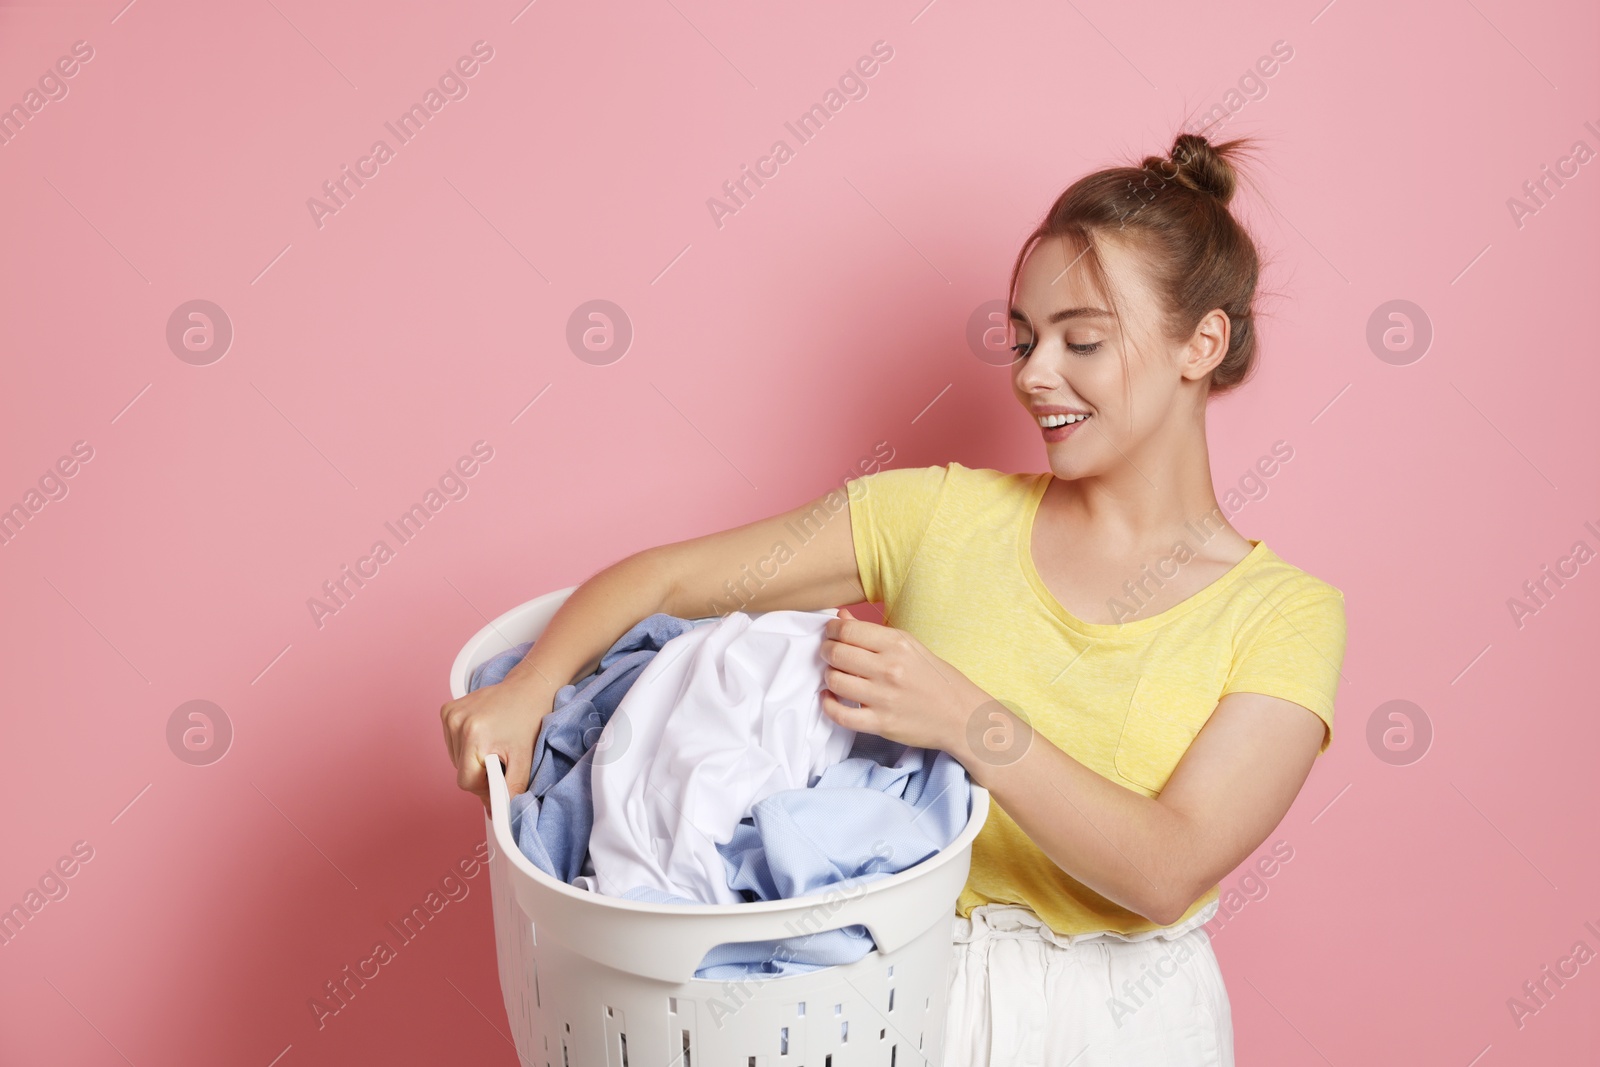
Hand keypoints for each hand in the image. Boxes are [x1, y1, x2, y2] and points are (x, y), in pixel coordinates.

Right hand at [440, 675, 554, 816]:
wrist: (529, 689)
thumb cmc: (529, 721)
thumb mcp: (524, 760)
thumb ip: (511, 790)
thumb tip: (498, 816)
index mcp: (474, 735)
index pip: (466, 782)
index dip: (485, 787)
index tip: (501, 779)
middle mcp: (457, 722)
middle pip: (460, 771)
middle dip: (480, 773)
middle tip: (502, 760)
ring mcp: (450, 714)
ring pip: (455, 758)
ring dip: (472, 760)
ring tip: (493, 745)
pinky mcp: (447, 710)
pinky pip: (452, 742)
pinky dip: (465, 746)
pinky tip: (483, 735)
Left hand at [818, 607, 980, 752]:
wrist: (961, 716)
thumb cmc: (935, 679)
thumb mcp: (909, 647)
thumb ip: (873, 633)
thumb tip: (840, 617)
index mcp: (898, 644)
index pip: (848, 630)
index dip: (832, 630)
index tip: (831, 633)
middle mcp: (889, 668)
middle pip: (837, 654)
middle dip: (826, 651)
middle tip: (829, 653)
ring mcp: (884, 697)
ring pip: (835, 681)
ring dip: (829, 676)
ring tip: (836, 675)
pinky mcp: (881, 723)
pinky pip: (840, 715)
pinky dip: (828, 705)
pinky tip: (831, 698)